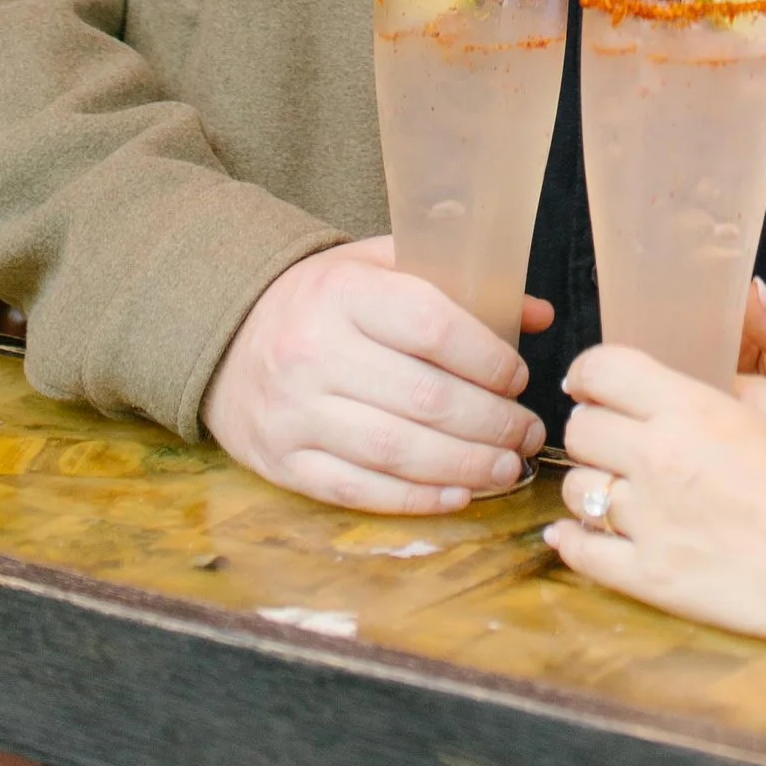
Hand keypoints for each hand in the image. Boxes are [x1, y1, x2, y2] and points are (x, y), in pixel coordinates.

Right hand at [203, 237, 548, 512]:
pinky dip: (414, 499)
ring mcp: (295, 413)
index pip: (432, 327)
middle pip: (424, 398)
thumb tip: (537, 316)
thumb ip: (455, 283)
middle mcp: (314, 353)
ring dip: (464, 466)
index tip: (518, 378)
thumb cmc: (322, 300)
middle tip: (528, 432)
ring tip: (507, 468)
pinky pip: (358, 490)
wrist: (227, 336)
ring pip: (396, 451)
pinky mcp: (284, 463)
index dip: (486, 359)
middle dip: (491, 423)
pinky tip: (457, 495)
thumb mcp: (378, 266)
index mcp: (343, 293)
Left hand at [551, 343, 765, 644]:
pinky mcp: (650, 579)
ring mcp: (650, 522)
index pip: (602, 369)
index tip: (591, 384)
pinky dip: (571, 543)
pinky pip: (581, 553)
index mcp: (691, 409)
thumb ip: (733, 387)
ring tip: (614, 491)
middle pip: (579, 428)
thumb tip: (706, 381)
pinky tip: (575, 536)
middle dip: (592, 429)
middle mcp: (659, 459)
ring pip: (574, 490)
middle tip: (611, 441)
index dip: (589, 372)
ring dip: (589, 486)